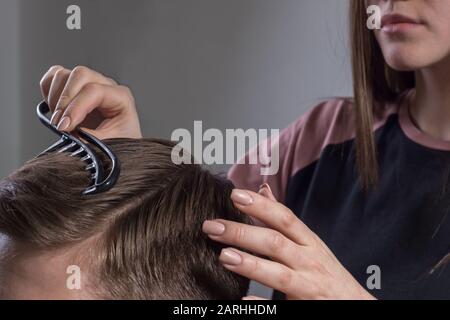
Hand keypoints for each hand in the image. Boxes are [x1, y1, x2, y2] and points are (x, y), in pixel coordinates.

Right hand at [40, 65, 141, 138]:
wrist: (120, 145)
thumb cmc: (119, 143)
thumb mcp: (109, 146)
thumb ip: (90, 139)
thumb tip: (69, 132)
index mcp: (121, 97)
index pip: (94, 91)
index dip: (75, 108)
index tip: (64, 127)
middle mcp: (106, 85)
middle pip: (80, 75)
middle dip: (64, 101)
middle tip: (59, 125)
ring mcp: (89, 83)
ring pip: (64, 74)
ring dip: (55, 97)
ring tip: (58, 120)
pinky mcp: (74, 86)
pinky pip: (54, 77)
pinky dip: (48, 91)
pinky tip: (55, 110)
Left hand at [202, 184, 374, 299]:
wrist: (356, 306)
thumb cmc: (326, 272)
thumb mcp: (309, 242)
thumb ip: (284, 218)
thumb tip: (263, 188)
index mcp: (309, 242)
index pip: (285, 218)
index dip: (261, 206)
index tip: (235, 195)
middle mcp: (309, 262)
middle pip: (276, 243)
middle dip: (243, 233)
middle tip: (212, 227)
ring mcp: (308, 287)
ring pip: (280, 275)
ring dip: (252, 265)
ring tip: (225, 257)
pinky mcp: (305, 308)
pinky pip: (283, 308)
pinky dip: (263, 305)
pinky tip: (243, 301)